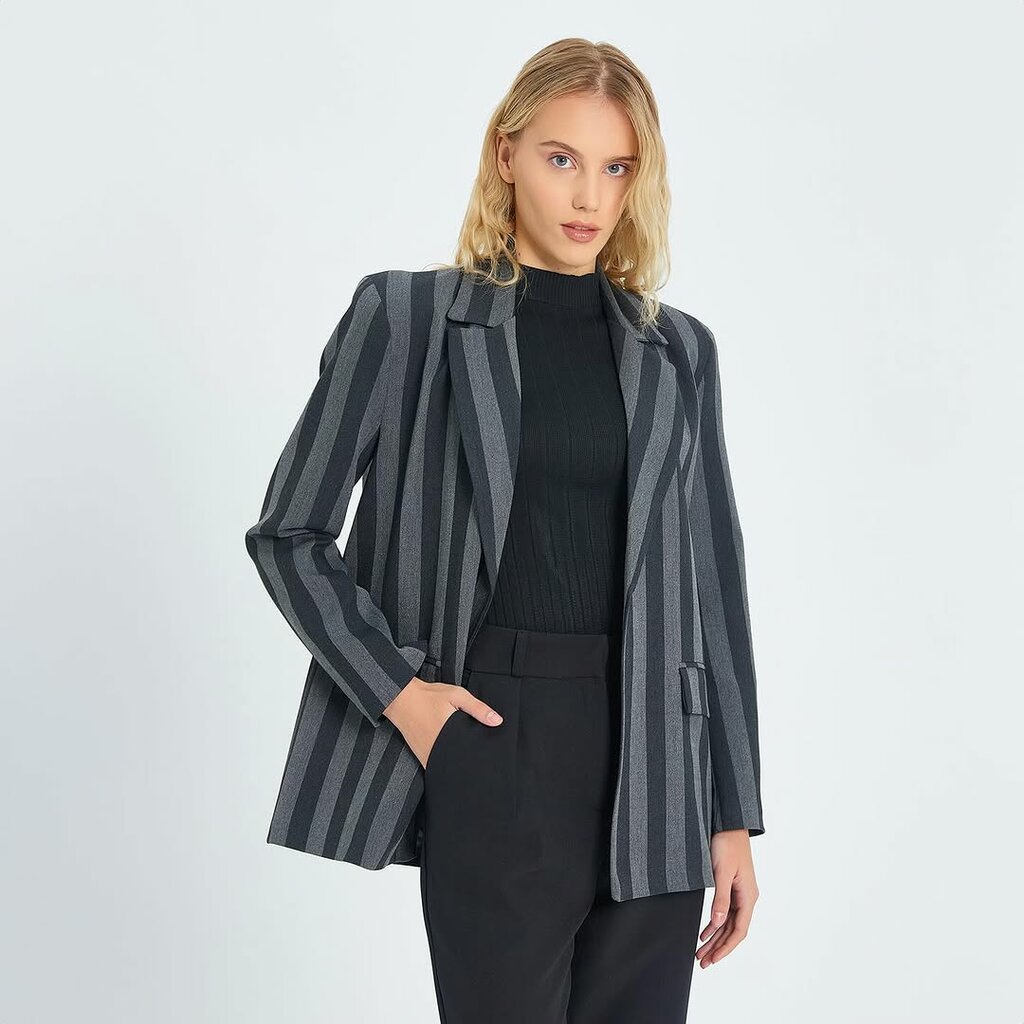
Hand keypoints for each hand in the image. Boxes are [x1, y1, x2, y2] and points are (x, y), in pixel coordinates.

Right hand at [383, 676, 503, 768]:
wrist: (401, 698)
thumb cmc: (429, 696)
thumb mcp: (457, 695)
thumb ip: (478, 708)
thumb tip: (497, 721)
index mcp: (449, 732)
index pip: (470, 753)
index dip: (480, 757)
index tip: (489, 759)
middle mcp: (437, 747)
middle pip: (459, 763)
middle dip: (470, 762)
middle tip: (480, 760)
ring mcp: (427, 754)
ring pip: (447, 767)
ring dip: (457, 765)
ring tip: (467, 760)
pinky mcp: (420, 755)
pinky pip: (435, 765)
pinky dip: (444, 763)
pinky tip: (451, 758)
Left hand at [694, 829, 759, 968]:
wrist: (729, 823)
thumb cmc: (727, 843)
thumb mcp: (721, 871)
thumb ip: (721, 898)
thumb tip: (718, 923)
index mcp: (748, 896)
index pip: (739, 930)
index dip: (726, 947)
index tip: (712, 959)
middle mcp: (747, 897)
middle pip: (733, 930)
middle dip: (718, 947)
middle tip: (702, 962)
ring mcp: (740, 893)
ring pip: (728, 923)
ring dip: (715, 938)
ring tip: (700, 952)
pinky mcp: (732, 887)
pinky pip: (725, 912)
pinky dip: (715, 924)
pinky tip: (705, 932)